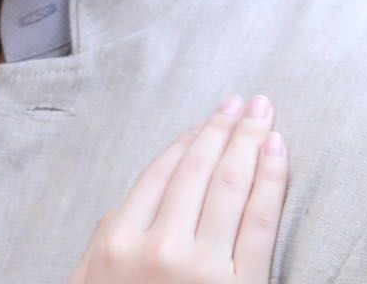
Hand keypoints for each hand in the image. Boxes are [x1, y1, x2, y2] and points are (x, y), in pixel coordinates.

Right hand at [69, 95, 287, 283]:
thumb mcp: (88, 283)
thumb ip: (106, 242)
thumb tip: (130, 205)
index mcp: (118, 242)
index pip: (160, 174)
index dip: (188, 142)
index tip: (207, 120)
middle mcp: (159, 247)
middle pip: (199, 172)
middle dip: (224, 129)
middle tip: (246, 101)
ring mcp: (203, 268)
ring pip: (231, 186)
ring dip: (251, 141)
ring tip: (265, 114)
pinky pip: (261, 222)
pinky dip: (271, 180)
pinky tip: (278, 152)